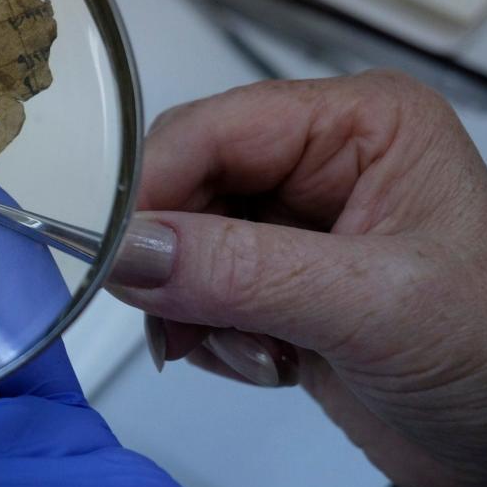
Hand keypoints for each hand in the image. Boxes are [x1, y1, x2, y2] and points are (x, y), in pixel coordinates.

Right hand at [107, 71, 486, 486]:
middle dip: (176, 262)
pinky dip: (206, 335)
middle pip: (185, 184)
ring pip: (178, 244)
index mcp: (358, 124)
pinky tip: (268, 362)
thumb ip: (244, 273)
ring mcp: (294, 222)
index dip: (154, 186)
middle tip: (181, 321)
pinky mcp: (275, 279)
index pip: (213, 129)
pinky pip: (192, 291)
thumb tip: (131, 251)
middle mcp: (320, 160)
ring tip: (262, 353)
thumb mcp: (373, 306)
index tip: (114, 254)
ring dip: (195, 309)